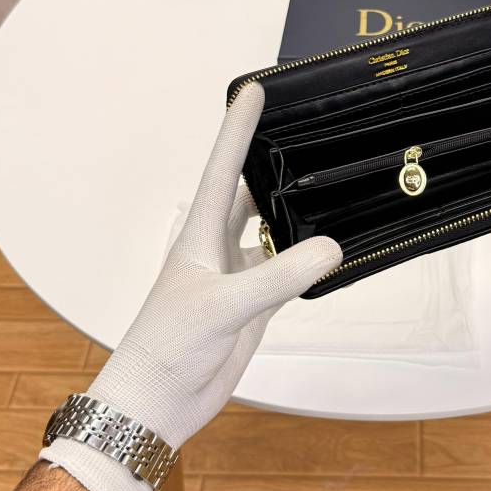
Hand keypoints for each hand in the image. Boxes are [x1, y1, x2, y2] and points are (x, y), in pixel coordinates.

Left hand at [39, 84, 341, 490]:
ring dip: (292, 213)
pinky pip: (286, 272)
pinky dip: (306, 260)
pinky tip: (328, 250)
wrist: (159, 401)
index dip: (238, 128)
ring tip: (325, 183)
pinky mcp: (253, 306)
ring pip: (270, 233)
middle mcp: (219, 248)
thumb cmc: (169, 347)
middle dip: (271, 163)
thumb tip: (330, 248)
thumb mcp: (223, 306)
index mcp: (200, 235)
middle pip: (249, 194)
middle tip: (304, 130)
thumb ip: (277, 277)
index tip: (254, 89)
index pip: (223, 168)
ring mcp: (237, 276)